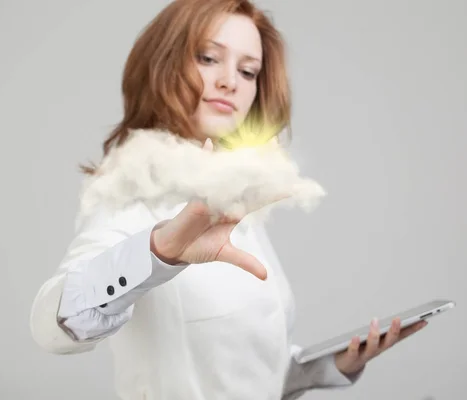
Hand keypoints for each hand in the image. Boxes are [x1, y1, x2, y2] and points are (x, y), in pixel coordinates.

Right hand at [150, 138, 278, 279]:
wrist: (173, 250)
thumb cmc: (197, 246)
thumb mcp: (226, 254)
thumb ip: (246, 262)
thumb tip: (265, 275)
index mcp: (234, 212)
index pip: (258, 199)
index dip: (274, 193)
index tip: (293, 186)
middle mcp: (224, 200)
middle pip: (246, 181)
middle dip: (261, 167)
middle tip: (277, 148)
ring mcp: (210, 196)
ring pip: (227, 176)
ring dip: (237, 159)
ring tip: (253, 144)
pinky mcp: (195, 198)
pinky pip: (201, 177)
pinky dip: (204, 159)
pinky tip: (209, 144)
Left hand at [334, 317, 427, 375]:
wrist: (347, 366)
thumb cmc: (363, 347)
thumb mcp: (377, 337)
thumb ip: (385, 327)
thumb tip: (397, 314)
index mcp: (385, 342)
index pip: (402, 335)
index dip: (413, 329)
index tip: (423, 320)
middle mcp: (378, 349)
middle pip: (389, 341)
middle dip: (394, 330)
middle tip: (398, 319)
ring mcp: (366, 354)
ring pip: (372, 345)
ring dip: (374, 334)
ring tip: (375, 320)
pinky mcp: (352, 357)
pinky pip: (354, 351)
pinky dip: (355, 344)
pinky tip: (356, 336)